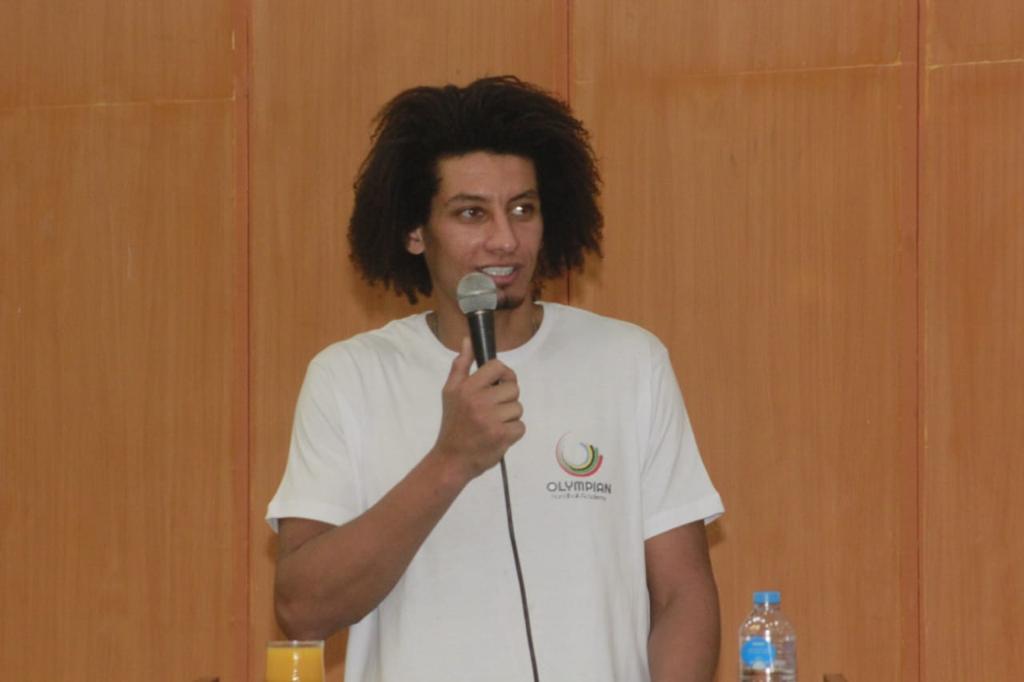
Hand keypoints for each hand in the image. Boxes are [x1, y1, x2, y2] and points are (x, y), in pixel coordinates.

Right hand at [432, 337, 525, 480]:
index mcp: (467, 387)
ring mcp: (491, 419)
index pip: (497, 367)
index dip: (504, 374)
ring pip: (518, 408)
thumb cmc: (453, 424)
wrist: (451, 459)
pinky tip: (499, 435)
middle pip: (513, 388)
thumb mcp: (450, 392)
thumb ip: (461, 365)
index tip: (500, 383)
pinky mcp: (501, 436)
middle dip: (507, 398)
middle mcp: (479, 401)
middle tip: (494, 409)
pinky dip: (513, 432)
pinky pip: (521, 426)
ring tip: (494, 423)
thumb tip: (468, 341)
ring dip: (510, 416)